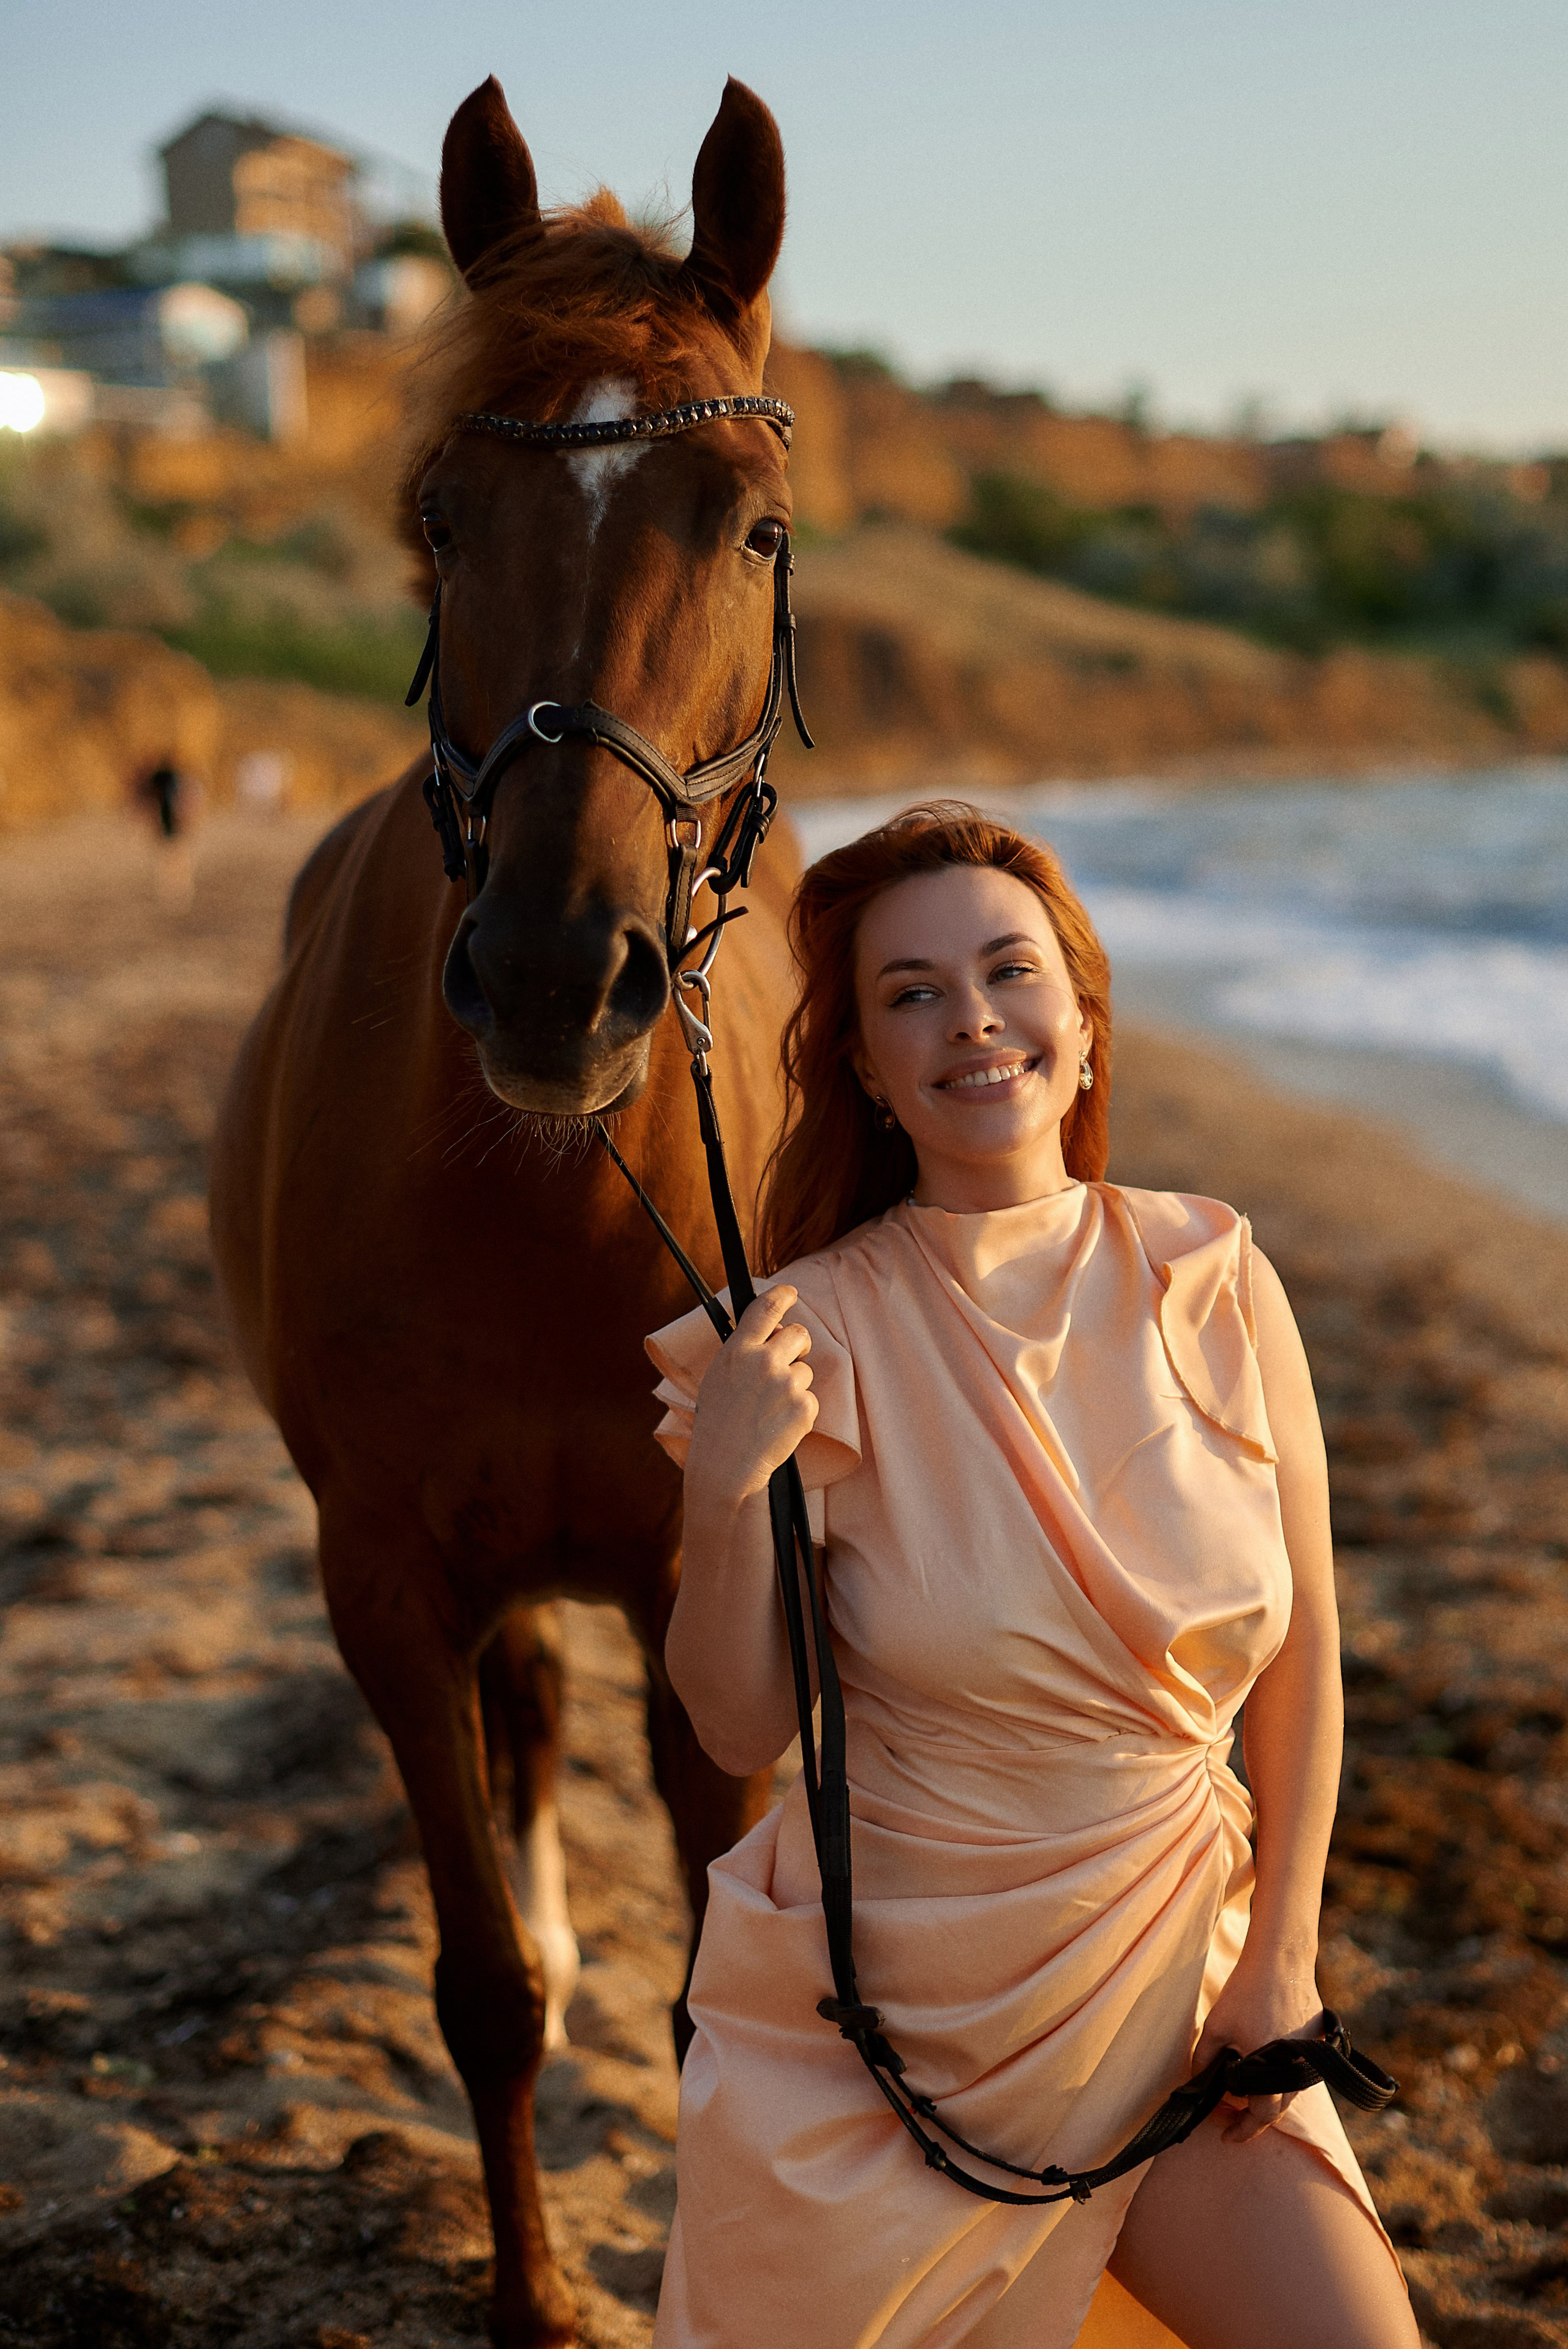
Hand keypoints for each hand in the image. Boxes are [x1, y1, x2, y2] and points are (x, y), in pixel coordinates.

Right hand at [685, 1286, 817, 1506]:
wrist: (726, 1466)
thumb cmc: (718, 1424)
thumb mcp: (719, 1378)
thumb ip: (743, 1352)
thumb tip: (773, 1332)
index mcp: (737, 1351)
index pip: (764, 1309)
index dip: (781, 1296)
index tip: (790, 1293)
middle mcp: (762, 1361)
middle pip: (798, 1334)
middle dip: (798, 1346)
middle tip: (790, 1362)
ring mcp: (785, 1383)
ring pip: (805, 1371)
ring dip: (794, 1385)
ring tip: (770, 1410)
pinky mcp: (803, 1406)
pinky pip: (810, 1399)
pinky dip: (799, 1412)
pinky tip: (779, 1425)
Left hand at [1192, 1956, 1323, 2143]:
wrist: (1280, 1960)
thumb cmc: (1246, 1993)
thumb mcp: (1215, 2028)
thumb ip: (1204, 2061)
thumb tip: (1199, 2082)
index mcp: (1273, 2075)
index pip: (1260, 2118)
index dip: (1241, 2130)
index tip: (1226, 2136)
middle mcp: (1298, 2074)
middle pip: (1276, 2109)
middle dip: (1252, 2116)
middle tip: (1228, 2114)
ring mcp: (1311, 2059)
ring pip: (1288, 2091)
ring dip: (1267, 2095)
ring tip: (1241, 2089)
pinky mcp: (1317, 2042)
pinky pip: (1298, 2070)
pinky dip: (1280, 2074)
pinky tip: (1261, 2062)